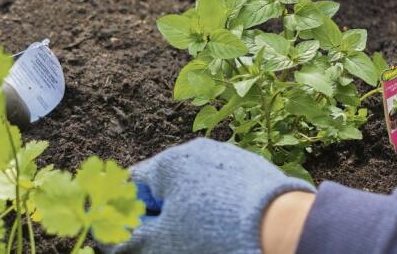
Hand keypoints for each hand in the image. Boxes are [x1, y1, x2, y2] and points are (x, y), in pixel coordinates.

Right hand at [107, 138, 314, 253]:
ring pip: (199, 191)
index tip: (139, 239)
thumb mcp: (163, 244)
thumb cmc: (216, 235)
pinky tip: (229, 234)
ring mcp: (232, 159)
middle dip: (165, 218)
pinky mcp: (258, 173)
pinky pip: (227, 192)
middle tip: (173, 244)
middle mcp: (201, 152)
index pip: (134, 184)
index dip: (132, 215)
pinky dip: (221, 212)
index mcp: (172, 161)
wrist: (286, 230)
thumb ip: (129, 239)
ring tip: (205, 242)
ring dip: (194, 215)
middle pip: (168, 187)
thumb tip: (110, 237)